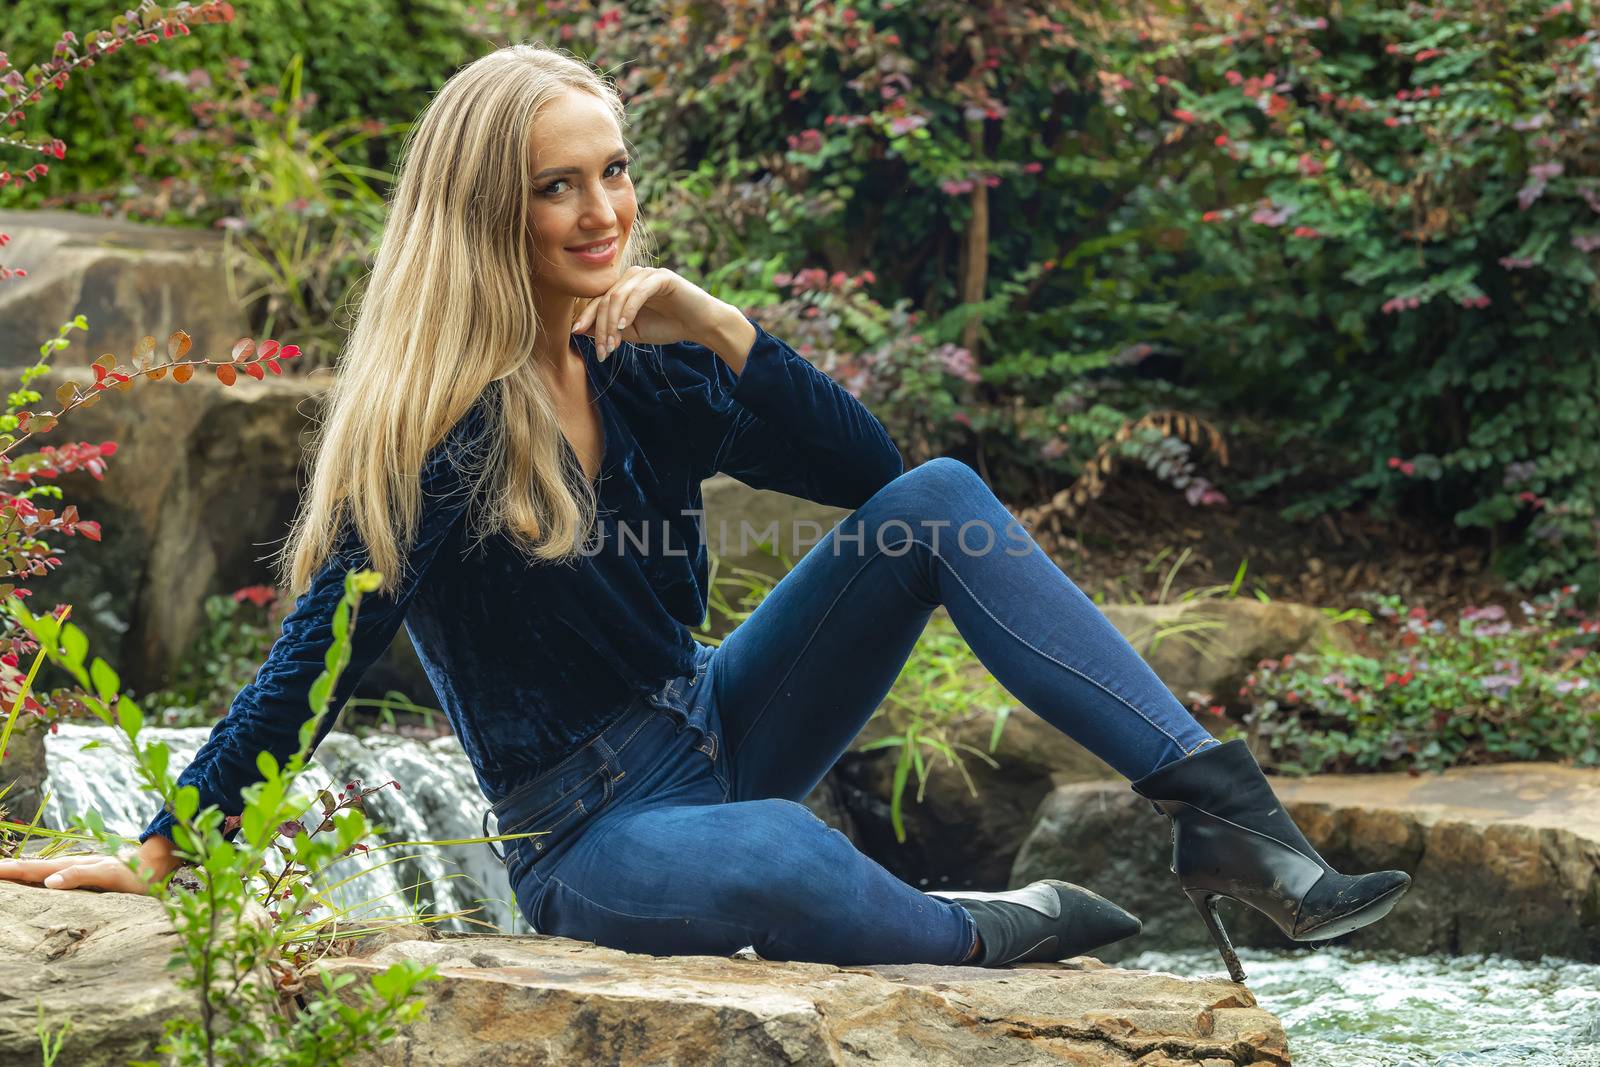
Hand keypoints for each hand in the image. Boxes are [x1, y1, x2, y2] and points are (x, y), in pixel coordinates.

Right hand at [0, 841, 179, 895]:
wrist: (157, 865)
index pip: (33, 870)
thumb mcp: (109, 876)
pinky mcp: (84, 875)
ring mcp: (77, 870)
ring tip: (1, 874)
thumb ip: (80, 876)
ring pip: (40, 871)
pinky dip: (35, 877)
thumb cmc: (136, 874)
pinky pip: (52, 876)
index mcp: (72, 867)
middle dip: (7, 871)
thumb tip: (49, 882)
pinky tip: (32, 882)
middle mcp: (71, 867)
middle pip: (32, 869)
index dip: (10, 872)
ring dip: (18, 873)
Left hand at [572, 266, 726, 359]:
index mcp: (623, 287)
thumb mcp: (632, 332)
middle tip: (602, 350)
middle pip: (605, 299)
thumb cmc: (667, 327)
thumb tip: (580, 330)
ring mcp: (646, 274)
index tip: (577, 337)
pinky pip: (639, 292)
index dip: (587, 318)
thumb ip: (610, 329)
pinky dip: (630, 310)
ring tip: (613, 344)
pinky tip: (626, 327)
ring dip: (612, 322)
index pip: (598, 300)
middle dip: (600, 327)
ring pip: (618, 296)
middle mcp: (632, 276)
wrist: (700, 325)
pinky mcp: (661, 277)